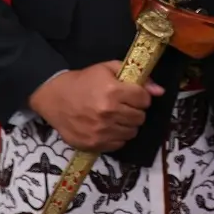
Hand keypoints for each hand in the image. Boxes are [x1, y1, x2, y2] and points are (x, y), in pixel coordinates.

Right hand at [28, 62, 163, 151]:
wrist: (54, 97)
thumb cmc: (83, 81)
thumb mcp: (108, 69)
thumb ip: (137, 78)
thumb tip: (160, 91)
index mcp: (113, 91)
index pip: (144, 99)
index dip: (141, 96)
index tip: (133, 95)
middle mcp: (108, 113)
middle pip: (140, 117)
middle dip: (135, 110)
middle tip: (124, 106)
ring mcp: (101, 131)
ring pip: (132, 132)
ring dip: (128, 124)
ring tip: (116, 116)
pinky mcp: (94, 144)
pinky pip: (119, 144)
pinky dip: (117, 136)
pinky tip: (108, 126)